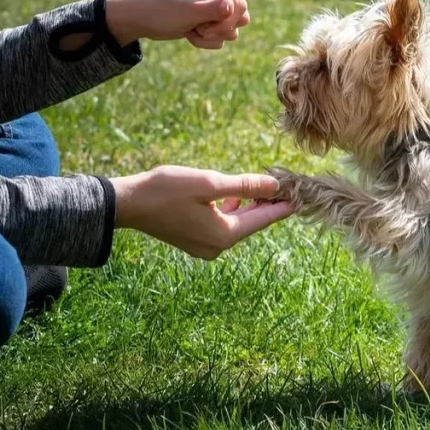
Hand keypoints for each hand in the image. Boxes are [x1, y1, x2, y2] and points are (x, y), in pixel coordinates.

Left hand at [105, 0, 250, 49]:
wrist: (139, 17)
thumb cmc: (159, 10)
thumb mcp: (186, 11)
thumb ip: (213, 10)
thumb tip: (235, 7)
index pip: (239, 3)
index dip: (226, 21)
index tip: (204, 27)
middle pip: (241, 16)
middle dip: (219, 29)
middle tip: (197, 28)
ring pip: (233, 27)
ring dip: (212, 35)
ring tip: (191, 28)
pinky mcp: (214, 14)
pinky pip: (224, 34)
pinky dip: (207, 38)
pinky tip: (190, 31)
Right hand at [109, 166, 293, 259]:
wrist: (127, 204)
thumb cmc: (166, 190)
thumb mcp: (209, 183)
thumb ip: (244, 186)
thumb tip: (274, 186)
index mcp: (225, 235)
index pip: (263, 220)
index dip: (283, 205)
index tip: (302, 195)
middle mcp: (217, 247)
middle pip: (252, 223)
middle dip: (267, 204)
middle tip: (285, 186)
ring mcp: (205, 247)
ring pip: (237, 224)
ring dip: (249, 206)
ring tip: (265, 187)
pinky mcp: (194, 241)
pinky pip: (222, 226)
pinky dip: (231, 211)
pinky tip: (234, 196)